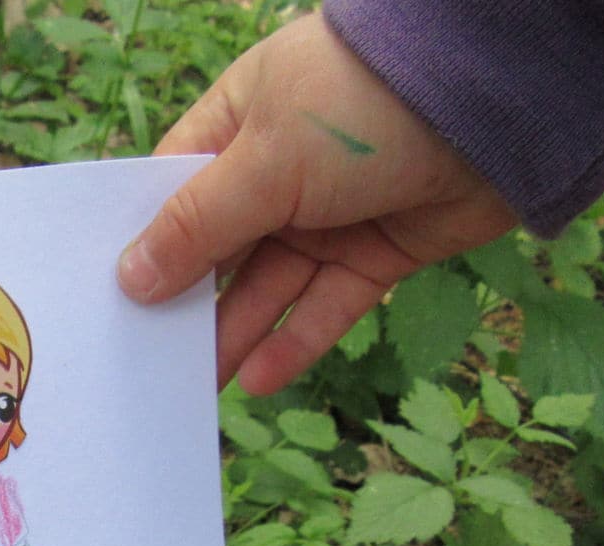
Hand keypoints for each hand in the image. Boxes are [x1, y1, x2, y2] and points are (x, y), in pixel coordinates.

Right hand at [117, 13, 516, 393]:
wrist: (496, 99)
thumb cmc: (361, 104)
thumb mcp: (264, 161)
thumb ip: (199, 225)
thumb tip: (131, 279)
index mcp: (239, 123)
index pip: (175, 192)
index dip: (144, 246)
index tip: (107, 302)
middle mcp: (280, 170)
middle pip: (220, 251)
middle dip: (187, 302)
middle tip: (145, 363)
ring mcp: (330, 214)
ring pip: (271, 288)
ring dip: (235, 335)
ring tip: (194, 389)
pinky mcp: (379, 251)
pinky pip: (326, 307)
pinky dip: (296, 342)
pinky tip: (257, 380)